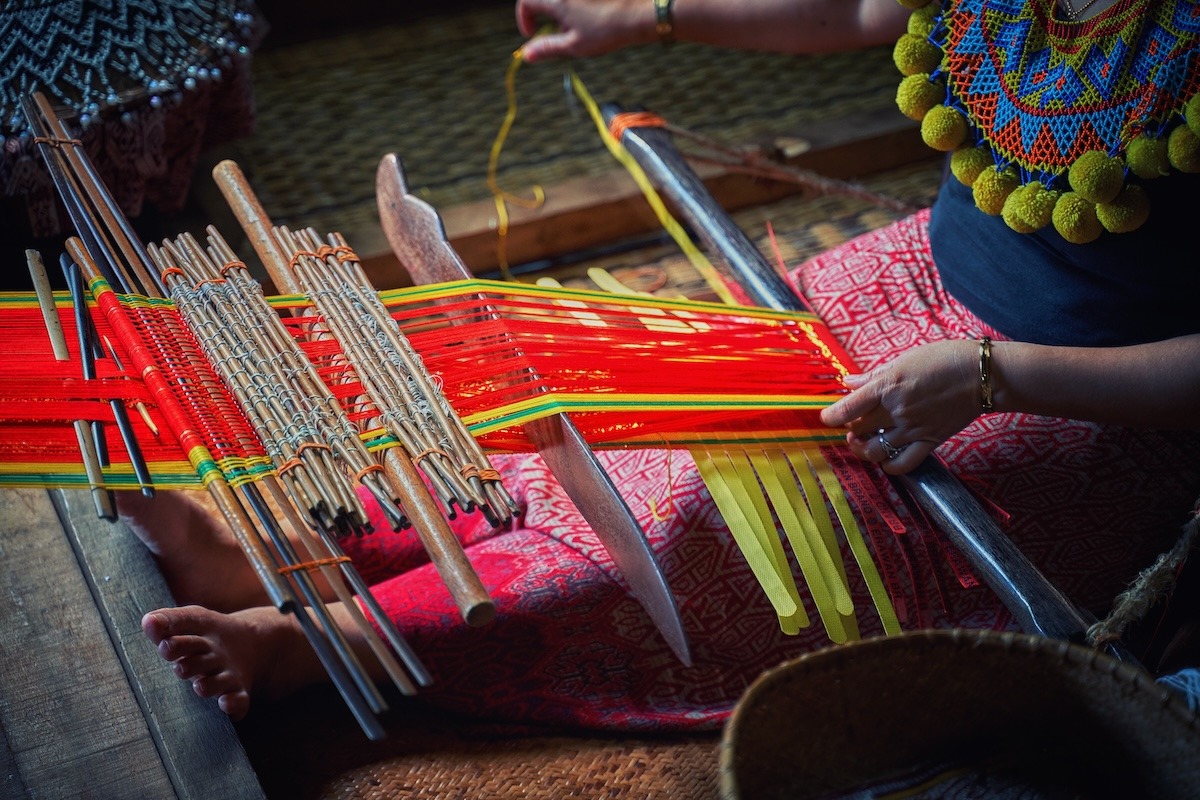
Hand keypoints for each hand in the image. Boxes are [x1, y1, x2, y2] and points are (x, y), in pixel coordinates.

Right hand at [516, 0, 655, 62]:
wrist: (635, 15)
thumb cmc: (605, 30)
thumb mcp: (572, 45)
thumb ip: (546, 48)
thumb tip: (526, 54)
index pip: (525, 2)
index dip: (523, 18)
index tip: (532, 33)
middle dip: (540, 13)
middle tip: (551, 31)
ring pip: (557, 0)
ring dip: (556, 10)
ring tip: (573, 26)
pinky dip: (571, 7)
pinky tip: (585, 16)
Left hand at [819, 340, 981, 473]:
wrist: (981, 375)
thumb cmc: (943, 359)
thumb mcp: (904, 359)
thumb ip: (874, 375)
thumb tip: (849, 382)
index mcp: (888, 385)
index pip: (848, 407)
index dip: (832, 416)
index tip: (827, 418)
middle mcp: (897, 409)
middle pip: (859, 428)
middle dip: (850, 427)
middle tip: (852, 423)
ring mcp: (913, 428)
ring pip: (875, 450)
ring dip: (863, 449)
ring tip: (862, 441)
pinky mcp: (930, 441)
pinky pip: (903, 464)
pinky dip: (889, 466)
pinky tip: (884, 459)